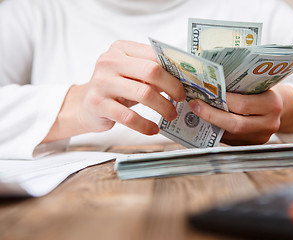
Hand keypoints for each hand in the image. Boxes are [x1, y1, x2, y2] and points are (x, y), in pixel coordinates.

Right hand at [42, 40, 185, 142]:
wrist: (85, 104)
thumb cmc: (116, 87)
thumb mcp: (132, 74)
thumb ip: (152, 71)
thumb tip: (184, 79)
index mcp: (121, 49)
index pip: (154, 55)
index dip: (174, 70)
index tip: (186, 82)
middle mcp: (109, 62)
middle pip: (151, 71)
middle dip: (172, 87)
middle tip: (181, 99)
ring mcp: (102, 82)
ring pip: (143, 94)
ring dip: (163, 107)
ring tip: (171, 115)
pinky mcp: (97, 104)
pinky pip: (129, 117)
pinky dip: (145, 125)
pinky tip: (153, 129)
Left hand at [188, 84, 292, 145]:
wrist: (280, 106)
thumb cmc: (263, 90)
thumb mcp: (257, 84)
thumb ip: (239, 86)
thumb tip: (208, 84)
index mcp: (272, 103)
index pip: (242, 104)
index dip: (220, 100)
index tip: (202, 94)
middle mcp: (270, 123)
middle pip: (235, 124)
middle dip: (211, 115)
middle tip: (195, 106)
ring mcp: (262, 137)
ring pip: (231, 134)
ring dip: (211, 124)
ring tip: (196, 113)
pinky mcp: (253, 144)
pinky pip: (232, 139)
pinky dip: (217, 130)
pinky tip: (207, 122)